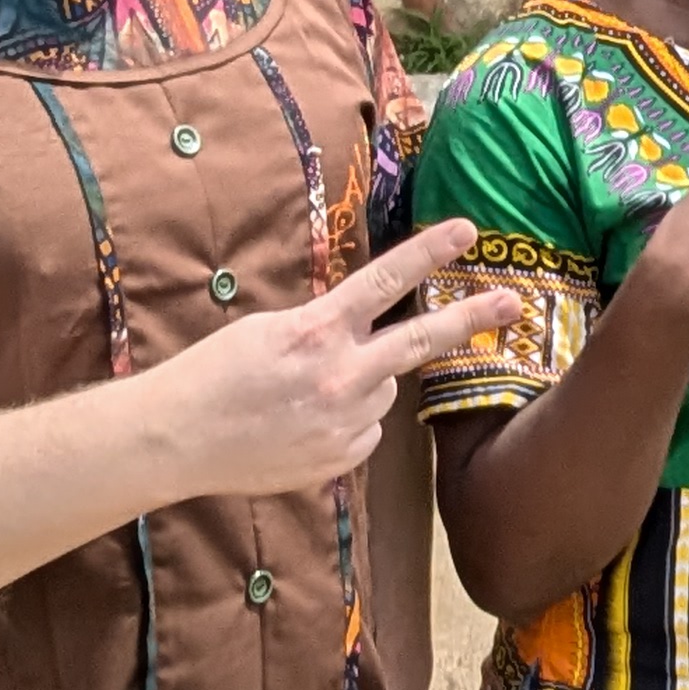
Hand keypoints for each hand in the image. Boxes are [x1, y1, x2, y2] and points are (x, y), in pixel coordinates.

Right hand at [147, 223, 521, 501]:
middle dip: (471, 318)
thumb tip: (360, 332)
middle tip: (512, 303)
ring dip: (365, 382)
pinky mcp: (342, 458)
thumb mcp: (267, 329)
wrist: (176, 440)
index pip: (386, 281)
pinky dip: (348, 421)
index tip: (467, 231)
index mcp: (318, 330)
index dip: (429, 252)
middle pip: (421, 339)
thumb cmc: (212, 374)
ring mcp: (345, 420)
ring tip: (307, 393)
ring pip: (385, 388)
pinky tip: (305, 424)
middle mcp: (342, 374)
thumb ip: (324, 327)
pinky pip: (366, 429)